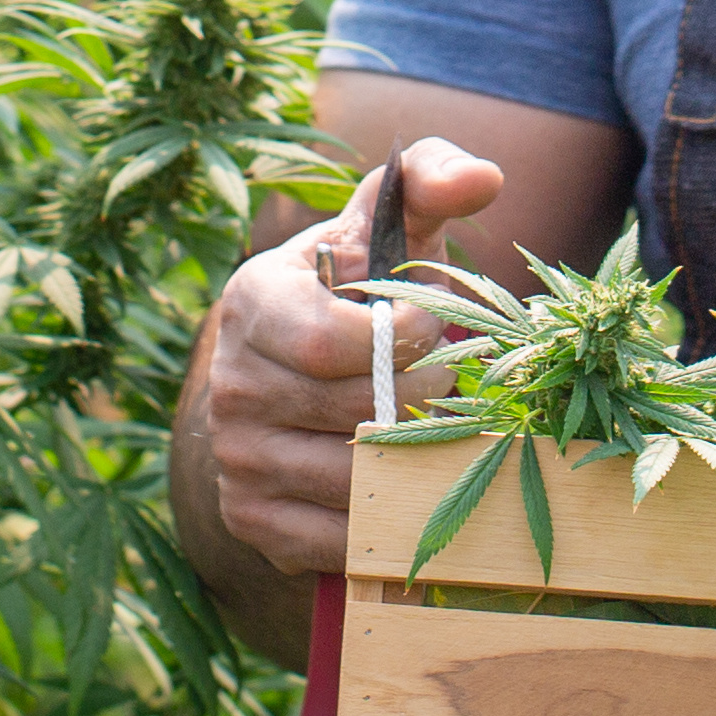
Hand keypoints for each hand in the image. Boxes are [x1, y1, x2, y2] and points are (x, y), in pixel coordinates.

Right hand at [185, 137, 501, 602]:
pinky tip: (408, 480)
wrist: (293, 376)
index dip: (405, 339)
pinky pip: (339, 538)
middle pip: (355, 415)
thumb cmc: (356, 290)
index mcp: (253, 301)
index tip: (434, 325)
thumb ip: (429, 180)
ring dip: (418, 460)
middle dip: (425, 397)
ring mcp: (236, 457)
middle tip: (451, 380)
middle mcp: (230, 383)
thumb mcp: (385, 226)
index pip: (333, 342)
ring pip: (356, 481)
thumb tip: (485, 177)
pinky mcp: (252, 519)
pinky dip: (390, 519)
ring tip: (438, 424)